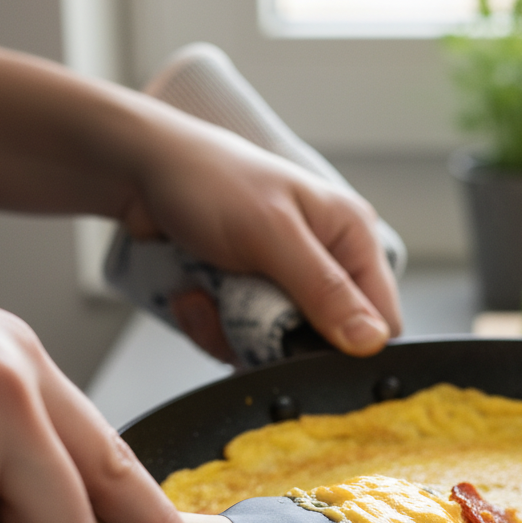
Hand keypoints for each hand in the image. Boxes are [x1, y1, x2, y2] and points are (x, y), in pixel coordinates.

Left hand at [118, 108, 402, 356]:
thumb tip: (372, 341)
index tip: (306, 346)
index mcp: (351, 238)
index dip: (354, 346)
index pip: (382, 318)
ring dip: (235, 334)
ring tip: (207, 294)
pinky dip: (213, 328)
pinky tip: (194, 294)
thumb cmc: (209, 181)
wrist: (138, 173)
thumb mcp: (272, 234)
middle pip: (327, 343)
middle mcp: (326, 264)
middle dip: (278, 340)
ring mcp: (285, 286)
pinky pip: (243, 342)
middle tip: (240, 313)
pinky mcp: (250, 301)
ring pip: (280, 349)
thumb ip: (324, 290)